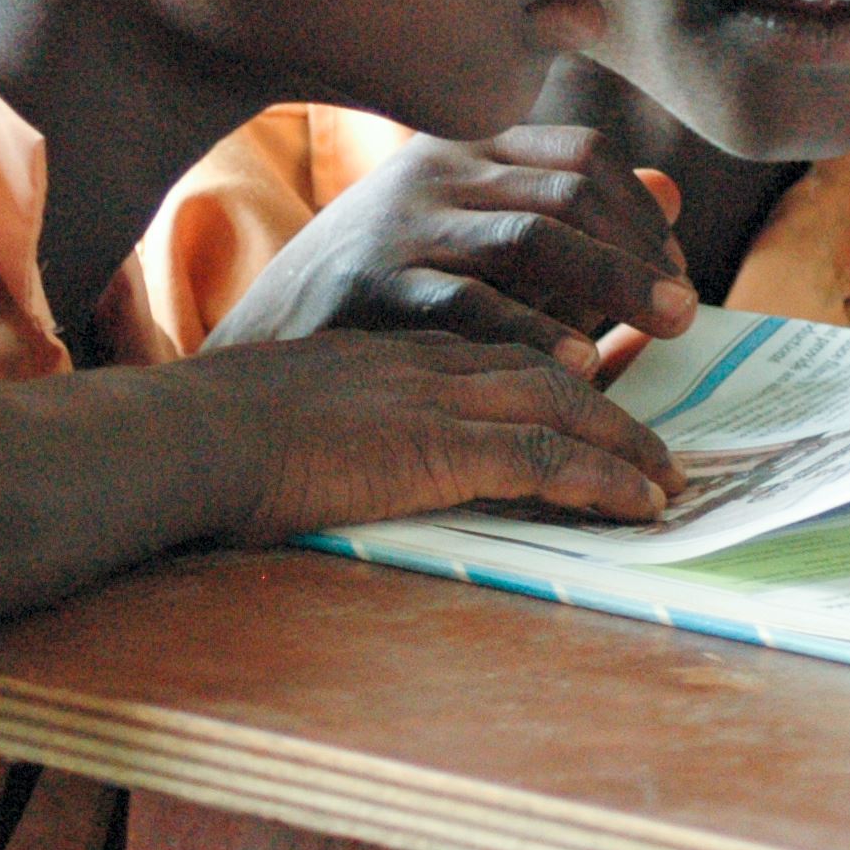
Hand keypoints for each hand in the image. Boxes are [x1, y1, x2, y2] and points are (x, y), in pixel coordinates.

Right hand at [171, 330, 683, 539]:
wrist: (182, 433)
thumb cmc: (205, 435)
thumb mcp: (282, 406)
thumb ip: (326, 415)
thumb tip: (328, 452)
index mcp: (388, 346)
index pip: (494, 347)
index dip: (552, 371)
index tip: (590, 394)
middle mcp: (425, 359)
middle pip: (545, 369)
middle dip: (609, 402)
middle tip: (657, 443)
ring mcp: (436, 397)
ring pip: (563, 406)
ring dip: (625, 442)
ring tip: (667, 479)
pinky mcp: (439, 445)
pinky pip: (545, 458)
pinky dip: (604, 479)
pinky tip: (642, 504)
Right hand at [207, 126, 696, 373]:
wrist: (250, 361)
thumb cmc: (376, 308)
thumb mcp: (470, 242)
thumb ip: (566, 223)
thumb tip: (672, 189)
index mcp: (462, 151)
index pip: (582, 155)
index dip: (641, 214)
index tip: (674, 273)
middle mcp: (435, 173)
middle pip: (568, 190)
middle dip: (638, 250)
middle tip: (688, 307)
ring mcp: (403, 226)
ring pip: (531, 236)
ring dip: (612, 282)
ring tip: (666, 327)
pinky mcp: (375, 289)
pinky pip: (470, 304)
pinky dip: (534, 331)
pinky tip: (580, 364)